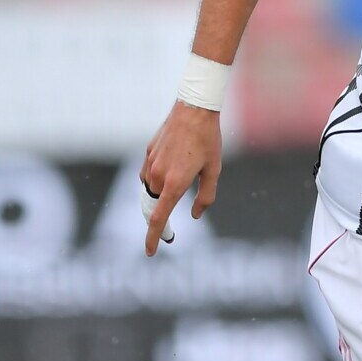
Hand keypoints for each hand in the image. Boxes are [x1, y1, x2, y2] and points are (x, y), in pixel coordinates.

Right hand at [139, 101, 222, 255]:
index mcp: (175, 183)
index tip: (151, 252)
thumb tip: (195, 215)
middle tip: (169, 234)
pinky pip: (148, 174)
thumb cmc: (208, 140)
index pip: (158, 218)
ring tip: (182, 180)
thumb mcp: (214, 170)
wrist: (193, 109)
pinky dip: (157, 179)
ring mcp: (150, 163)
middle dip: (159, 219)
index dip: (154, 237)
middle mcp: (157, 176)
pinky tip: (173, 167)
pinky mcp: (147, 153)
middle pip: (154, 206)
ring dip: (161, 195)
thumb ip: (206, 196)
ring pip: (150, 189)